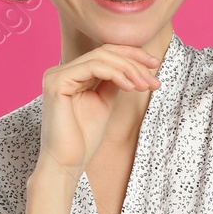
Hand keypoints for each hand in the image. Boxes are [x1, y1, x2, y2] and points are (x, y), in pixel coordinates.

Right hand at [37, 43, 161, 180]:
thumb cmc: (84, 138)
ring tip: (145, 86)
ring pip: (101, 57)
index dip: (132, 55)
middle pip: (105, 51)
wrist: (68, 162)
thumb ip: (113, 81)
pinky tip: (130, 86)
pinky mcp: (57, 82)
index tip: (156, 64)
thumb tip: (132, 65)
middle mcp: (60, 70)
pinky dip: (116, 74)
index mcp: (71, 74)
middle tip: (154, 79)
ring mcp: (56, 75)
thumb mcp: (104, 101)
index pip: (105, 53)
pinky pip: (93, 67)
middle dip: (135, 62)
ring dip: (129, 69)